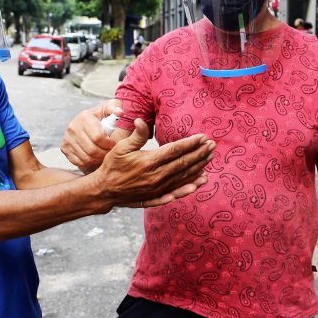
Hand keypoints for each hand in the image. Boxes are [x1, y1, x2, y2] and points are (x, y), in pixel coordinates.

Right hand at [61, 99, 122, 172]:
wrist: (86, 122)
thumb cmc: (101, 116)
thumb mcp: (108, 108)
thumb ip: (115, 107)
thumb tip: (119, 112)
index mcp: (85, 117)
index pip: (98, 137)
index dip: (108, 143)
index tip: (113, 143)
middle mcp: (73, 128)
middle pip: (92, 150)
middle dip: (104, 153)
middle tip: (109, 151)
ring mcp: (67, 138)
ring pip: (86, 158)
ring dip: (97, 159)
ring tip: (103, 154)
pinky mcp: (64, 147)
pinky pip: (78, 161)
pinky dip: (88, 162)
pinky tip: (94, 156)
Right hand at [94, 118, 214, 206]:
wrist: (104, 191)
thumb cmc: (112, 166)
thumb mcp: (120, 147)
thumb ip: (136, 135)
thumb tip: (140, 120)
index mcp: (148, 161)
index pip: (175, 150)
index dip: (190, 143)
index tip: (202, 137)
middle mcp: (156, 176)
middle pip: (183, 163)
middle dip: (200, 153)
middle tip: (213, 145)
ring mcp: (158, 188)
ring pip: (183, 177)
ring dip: (199, 167)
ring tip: (210, 158)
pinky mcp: (157, 197)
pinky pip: (178, 192)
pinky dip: (190, 187)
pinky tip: (201, 182)